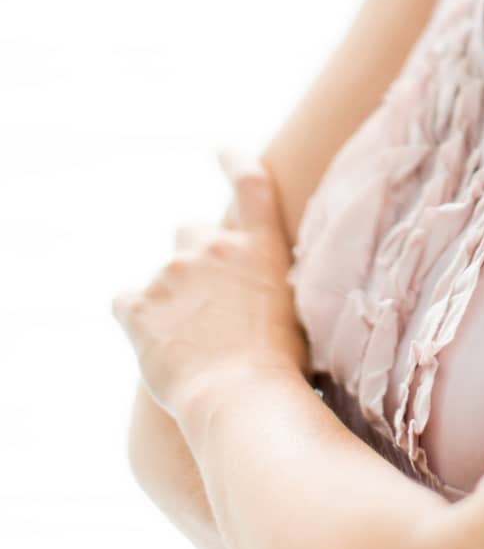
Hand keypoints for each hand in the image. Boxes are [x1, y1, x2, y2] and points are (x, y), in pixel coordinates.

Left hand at [110, 147, 310, 424]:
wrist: (241, 398)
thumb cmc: (282, 366)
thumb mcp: (293, 308)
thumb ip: (269, 280)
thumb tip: (261, 282)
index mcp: (259, 245)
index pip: (248, 183)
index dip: (234, 161)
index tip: (220, 150)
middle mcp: (213, 247)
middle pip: (191, 231)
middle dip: (195, 256)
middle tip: (206, 297)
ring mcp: (172, 274)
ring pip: (162, 273)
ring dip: (171, 294)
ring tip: (187, 338)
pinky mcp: (138, 307)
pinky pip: (125, 301)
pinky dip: (136, 316)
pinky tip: (154, 342)